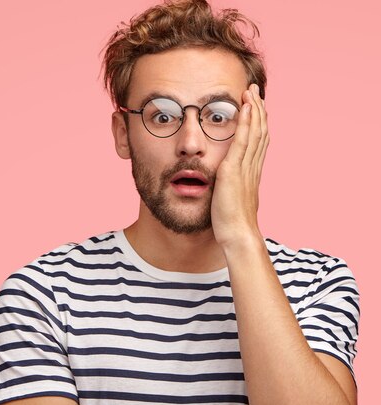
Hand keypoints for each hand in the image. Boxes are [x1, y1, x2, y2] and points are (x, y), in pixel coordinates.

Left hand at [210, 84, 268, 248]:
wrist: (237, 233)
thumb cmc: (231, 222)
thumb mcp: (231, 198)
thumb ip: (230, 186)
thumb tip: (224, 184)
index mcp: (251, 172)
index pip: (258, 141)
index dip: (258, 122)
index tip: (255, 107)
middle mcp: (252, 166)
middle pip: (260, 131)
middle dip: (257, 110)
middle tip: (254, 91)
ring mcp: (245, 167)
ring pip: (254, 132)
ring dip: (252, 110)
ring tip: (250, 92)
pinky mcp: (234, 170)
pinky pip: (243, 141)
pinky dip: (245, 123)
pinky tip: (244, 108)